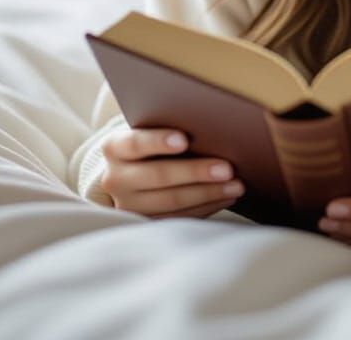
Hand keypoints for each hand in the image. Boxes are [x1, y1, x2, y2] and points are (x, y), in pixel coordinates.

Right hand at [99, 127, 245, 218]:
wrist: (128, 171)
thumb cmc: (149, 142)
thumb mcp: (149, 130)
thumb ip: (168, 128)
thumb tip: (212, 128)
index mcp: (114, 147)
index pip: (135, 143)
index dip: (159, 141)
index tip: (184, 140)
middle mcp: (115, 178)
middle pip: (158, 175)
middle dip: (196, 172)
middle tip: (227, 168)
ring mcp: (128, 204)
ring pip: (171, 201)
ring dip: (208, 193)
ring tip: (236, 185)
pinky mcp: (144, 221)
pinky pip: (178, 217)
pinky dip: (206, 207)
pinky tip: (225, 197)